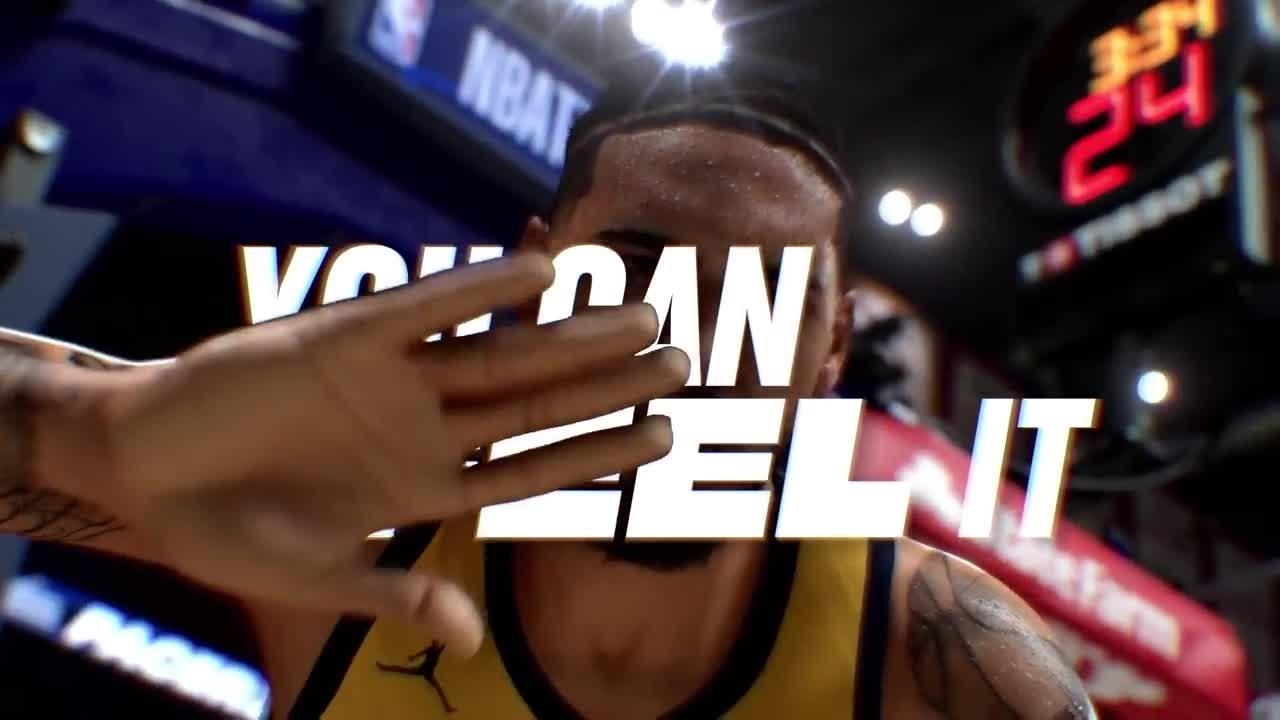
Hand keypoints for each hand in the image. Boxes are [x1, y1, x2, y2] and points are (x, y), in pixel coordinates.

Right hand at [79, 253, 687, 653]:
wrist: (142, 466)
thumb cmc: (225, 530)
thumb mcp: (311, 576)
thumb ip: (391, 594)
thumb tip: (467, 640)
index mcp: (425, 487)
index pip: (533, 467)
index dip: (598, 452)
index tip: (664, 438)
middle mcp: (424, 427)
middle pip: (536, 401)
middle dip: (607, 383)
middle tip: (681, 363)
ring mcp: (390, 380)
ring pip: (499, 352)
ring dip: (568, 334)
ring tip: (641, 317)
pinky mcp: (343, 336)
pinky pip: (425, 308)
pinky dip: (479, 289)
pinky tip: (540, 271)